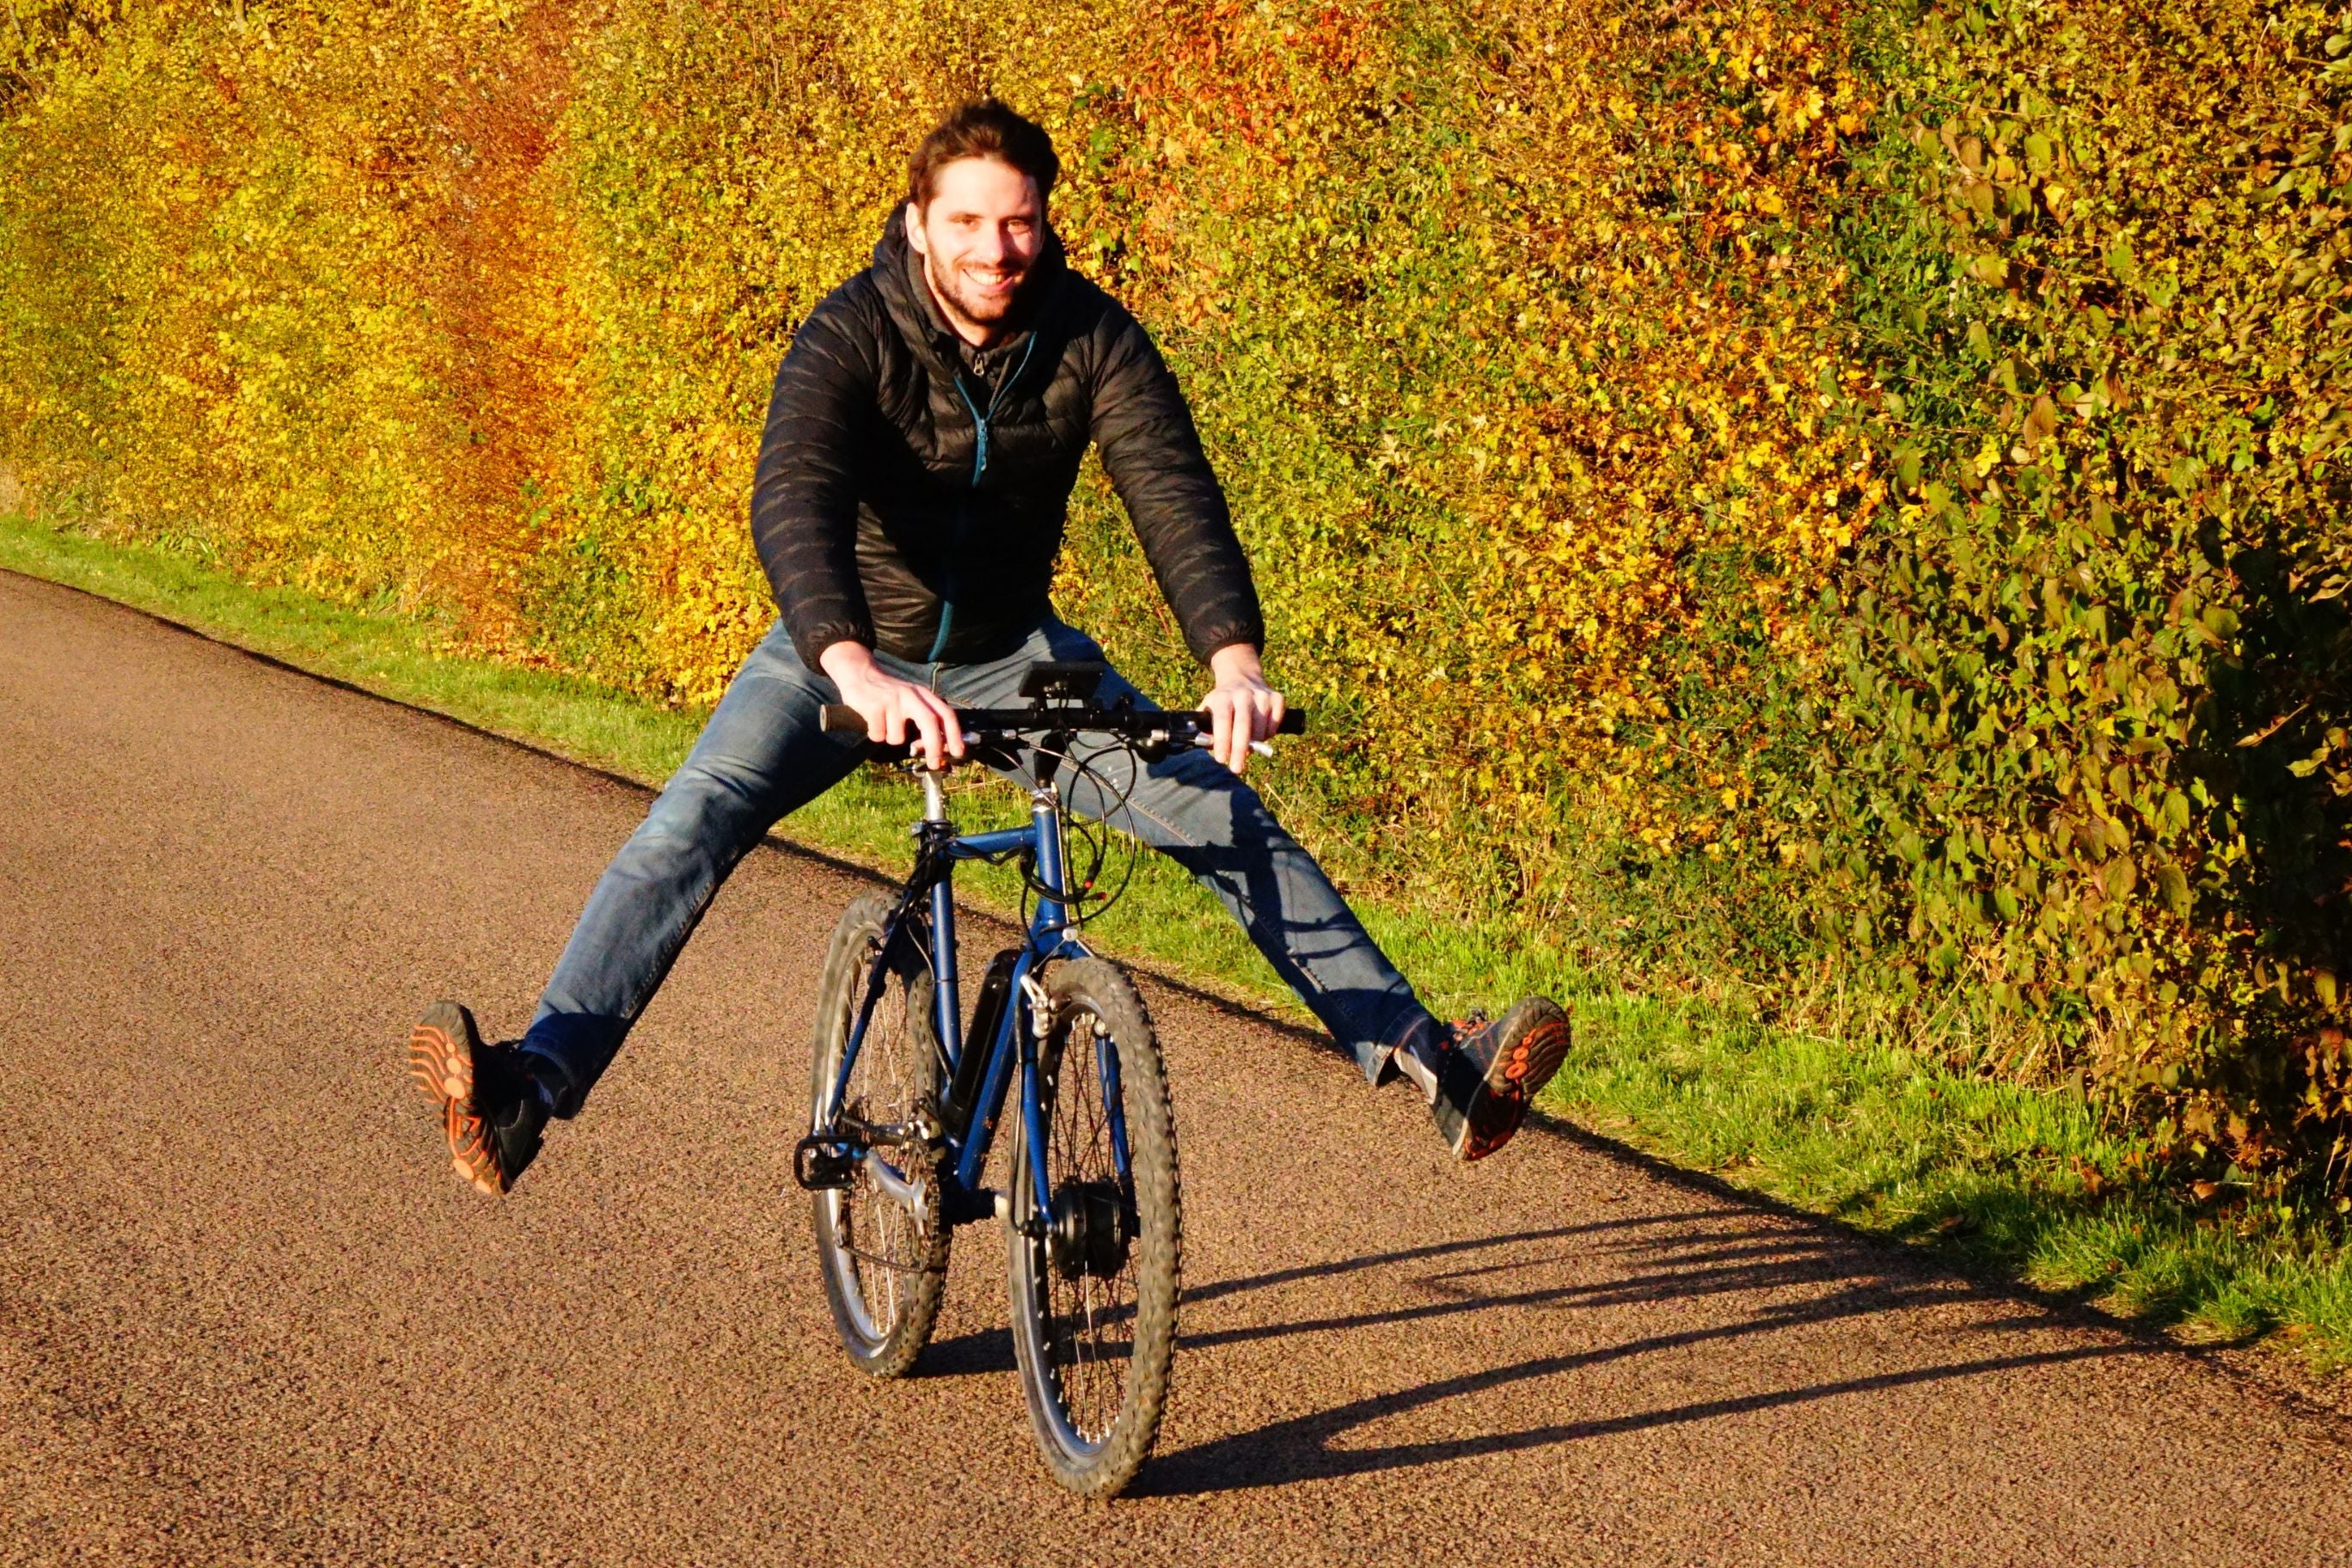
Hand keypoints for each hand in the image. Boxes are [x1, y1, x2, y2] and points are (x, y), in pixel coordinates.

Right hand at [818, 641, 964, 770]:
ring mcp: (892, 700)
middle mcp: (910, 695)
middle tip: (934, 764)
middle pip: (930, 722)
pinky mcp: (874, 706)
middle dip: (934, 747)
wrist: (859, 673)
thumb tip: (936, 748)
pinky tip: (872, 721)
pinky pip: (879, 736)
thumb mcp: (910, 699)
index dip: (955, 734)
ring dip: (891, 738)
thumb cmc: (887, 693)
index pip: (945, 713)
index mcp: (923, 694)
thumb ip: (923, 719)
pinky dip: (875, 735)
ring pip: (898, 737)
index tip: (958, 752)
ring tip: (884, 724)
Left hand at [1200, 644, 1284, 777]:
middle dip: (1240, 750)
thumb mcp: (1208, 708)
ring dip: (1254, 744)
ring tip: (1247, 745)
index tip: (1221, 759)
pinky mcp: (1277, 699)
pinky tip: (1259, 731)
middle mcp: (1243, 694)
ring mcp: (1262, 695)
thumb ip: (1204, 727)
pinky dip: (1267, 735)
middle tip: (1237, 768)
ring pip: (1260, 730)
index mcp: (1223, 697)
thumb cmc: (1222, 702)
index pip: (1222, 721)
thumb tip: (1205, 746)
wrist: (1242, 677)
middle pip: (1243, 726)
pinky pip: (1274, 727)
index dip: (1222, 741)